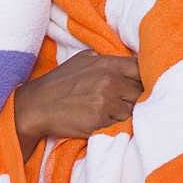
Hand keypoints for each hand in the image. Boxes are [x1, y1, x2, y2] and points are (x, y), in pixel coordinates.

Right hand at [14, 49, 142, 157]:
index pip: (141, 68)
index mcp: (107, 63)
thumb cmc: (58, 84)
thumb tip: (122, 60)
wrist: (37, 106)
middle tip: (121, 101)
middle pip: (141, 91)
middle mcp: (109, 79)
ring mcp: (106, 100)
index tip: (141, 83)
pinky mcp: (101, 119)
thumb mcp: (79, 61)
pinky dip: (114, 124)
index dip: (145, 76)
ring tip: (107, 111)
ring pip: (133, 109)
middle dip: (134, 97)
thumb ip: (103, 59)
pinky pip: (121, 123)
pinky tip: (100, 120)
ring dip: (124, 112)